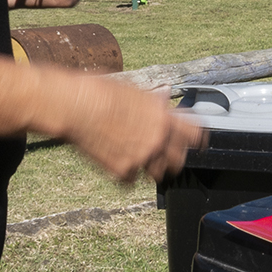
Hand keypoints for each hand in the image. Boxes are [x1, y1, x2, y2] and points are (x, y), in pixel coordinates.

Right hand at [58, 73, 207, 182]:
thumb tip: (163, 102)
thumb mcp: (135, 91)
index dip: (197, 139)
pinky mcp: (121, 171)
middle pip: (179, 160)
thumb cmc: (99, 91)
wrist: (75, 106)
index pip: (195, 134)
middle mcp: (157, 139)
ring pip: (157, 174)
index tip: (197, 143)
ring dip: (150, 168)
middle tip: (161, 153)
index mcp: (164, 117)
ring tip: (138, 159)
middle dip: (172, 158)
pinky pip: (130, 180)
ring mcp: (141, 157)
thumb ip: (153, 104)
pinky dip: (124, 175)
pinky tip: (115, 161)